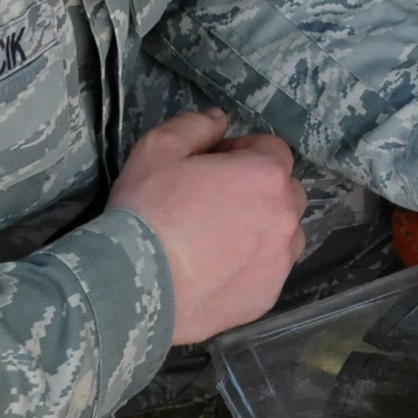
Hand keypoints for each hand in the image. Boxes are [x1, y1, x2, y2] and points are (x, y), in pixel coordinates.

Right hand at [108, 111, 307, 345]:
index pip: (271, 149)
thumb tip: (220, 119)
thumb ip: (195, 126)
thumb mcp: (158, 150)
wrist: (131, 289)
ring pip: (284, 235)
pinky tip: (215, 273)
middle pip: (284, 192)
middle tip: (213, 204)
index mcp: (266, 176)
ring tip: (218, 241)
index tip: (211, 167)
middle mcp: (286, 217)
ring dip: (262, 230)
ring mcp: (280, 261)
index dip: (241, 153)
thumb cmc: (146, 212)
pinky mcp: (267, 298)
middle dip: (257, 191)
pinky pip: (268, 273)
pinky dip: (251, 269)